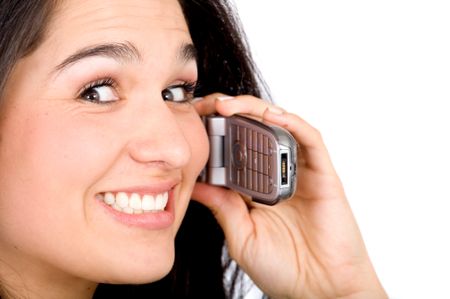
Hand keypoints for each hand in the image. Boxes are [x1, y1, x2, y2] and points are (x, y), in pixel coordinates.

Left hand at [192, 94, 386, 298]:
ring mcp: (300, 173)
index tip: (191, 122)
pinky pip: (310, 140)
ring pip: (281, 127)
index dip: (215, 132)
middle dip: (231, 113)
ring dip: (255, 111)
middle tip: (207, 106)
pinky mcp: (323, 175)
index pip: (234, 149)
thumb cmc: (284, 269)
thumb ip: (222, 207)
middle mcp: (277, 175)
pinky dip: (292, 123)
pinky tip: (270, 117)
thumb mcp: (241, 236)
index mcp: (256, 189)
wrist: (321, 291)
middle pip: (255, 131)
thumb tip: (196, 182)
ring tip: (229, 106)